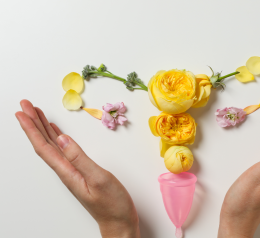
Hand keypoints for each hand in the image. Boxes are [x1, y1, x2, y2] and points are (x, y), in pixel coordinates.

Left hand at [15, 100, 139, 237]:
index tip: (22, 112)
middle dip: (33, 123)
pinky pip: (63, 150)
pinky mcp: (81, 171)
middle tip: (25, 105)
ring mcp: (73, 171)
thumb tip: (62, 138)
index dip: (31, 128)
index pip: (44, 146)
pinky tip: (56, 132)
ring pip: (53, 145)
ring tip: (36, 113)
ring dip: (43, 128)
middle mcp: (66, 170)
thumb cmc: (111, 204)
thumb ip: (79, 158)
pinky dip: (57, 138)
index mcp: (67, 171)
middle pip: (44, 143)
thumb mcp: (98, 179)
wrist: (118, 221)